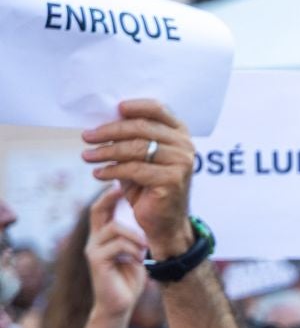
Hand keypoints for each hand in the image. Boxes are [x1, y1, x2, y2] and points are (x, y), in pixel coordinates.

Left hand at [80, 100, 194, 258]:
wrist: (164, 222)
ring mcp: (181, 162)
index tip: (114, 109)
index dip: (135, 106)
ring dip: (106, 151)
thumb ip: (129, 138)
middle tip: (86, 136)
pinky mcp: (172, 180)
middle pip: (140, 128)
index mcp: (179, 134)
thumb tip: (100, 122)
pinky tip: (98, 173)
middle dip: (109, 131)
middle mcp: (184, 145)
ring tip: (87, 156)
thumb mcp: (139, 157)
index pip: (158, 109)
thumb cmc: (148, 186)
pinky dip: (112, 170)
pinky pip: (134, 169)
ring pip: (135, 148)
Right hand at [83, 188, 148, 319]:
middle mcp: (94, 241)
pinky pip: (117, 246)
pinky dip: (132, 250)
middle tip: (126, 190)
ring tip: (144, 249)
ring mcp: (93, 250)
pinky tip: (139, 261)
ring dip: (135, 236)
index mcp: (102, 238)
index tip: (124, 183)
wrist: (119, 307)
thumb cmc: (129, 281)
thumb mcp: (135, 255)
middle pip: (98, 211)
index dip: (110, 195)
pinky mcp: (97, 262)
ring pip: (115, 228)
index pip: (101, 210)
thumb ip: (135, 239)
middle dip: (111, 198)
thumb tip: (147, 220)